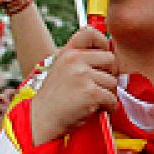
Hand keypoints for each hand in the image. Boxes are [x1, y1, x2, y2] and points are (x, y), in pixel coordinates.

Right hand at [28, 28, 117, 142]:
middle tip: (99, 88)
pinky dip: (109, 107)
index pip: (90, 32)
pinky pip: (112, 98)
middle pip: (111, 59)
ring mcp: (82, 75)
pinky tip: (97, 110)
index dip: (103, 43)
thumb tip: (111, 56)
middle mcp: (74, 60)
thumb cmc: (55, 100)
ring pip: (113, 81)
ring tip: (93, 101)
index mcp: (67, 53)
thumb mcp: (62, 71)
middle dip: (109, 76)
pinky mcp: (90, 92)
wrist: (40, 121)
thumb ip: (81, 61)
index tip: (102, 59)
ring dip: (108, 95)